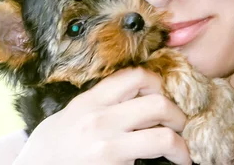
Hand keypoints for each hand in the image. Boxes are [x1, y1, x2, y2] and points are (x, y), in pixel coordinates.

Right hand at [12, 67, 190, 164]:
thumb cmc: (51, 148)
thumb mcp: (71, 115)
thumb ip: (100, 103)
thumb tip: (136, 95)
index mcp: (90, 101)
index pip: (135, 76)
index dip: (158, 83)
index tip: (163, 95)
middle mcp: (100, 120)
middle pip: (157, 103)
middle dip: (177, 115)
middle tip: (180, 125)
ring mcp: (107, 146)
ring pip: (163, 137)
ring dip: (180, 145)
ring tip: (182, 152)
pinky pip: (151, 162)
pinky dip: (167, 163)